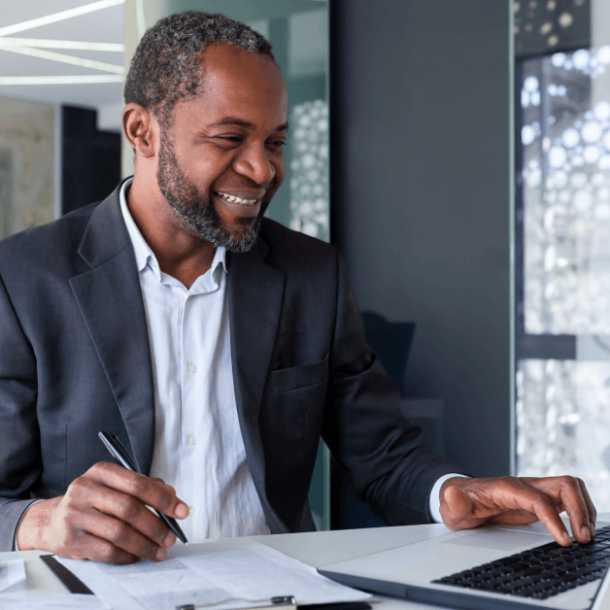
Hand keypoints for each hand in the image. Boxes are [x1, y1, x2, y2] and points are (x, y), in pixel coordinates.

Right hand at [16, 462, 188, 563]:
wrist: (52, 520)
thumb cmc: (94, 502)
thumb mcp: (116, 486)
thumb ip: (145, 487)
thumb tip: (172, 496)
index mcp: (102, 472)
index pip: (138, 483)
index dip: (163, 498)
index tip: (182, 511)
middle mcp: (86, 489)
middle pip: (129, 508)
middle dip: (156, 525)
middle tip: (171, 537)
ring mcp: (75, 514)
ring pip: (119, 532)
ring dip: (145, 544)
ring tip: (160, 550)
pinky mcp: (70, 539)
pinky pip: (106, 551)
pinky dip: (127, 555)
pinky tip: (138, 556)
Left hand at [439, 476, 596, 546]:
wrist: (460, 498)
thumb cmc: (459, 503)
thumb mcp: (451, 507)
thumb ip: (453, 502)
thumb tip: (452, 494)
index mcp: (505, 487)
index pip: (537, 499)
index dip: (554, 518)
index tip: (564, 540)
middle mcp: (524, 485)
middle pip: (563, 485)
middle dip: (579, 510)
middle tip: (582, 538)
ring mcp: (534, 491)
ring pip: (570, 488)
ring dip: (584, 510)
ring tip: (585, 537)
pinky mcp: (539, 499)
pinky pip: (568, 499)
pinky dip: (580, 512)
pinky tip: (580, 530)